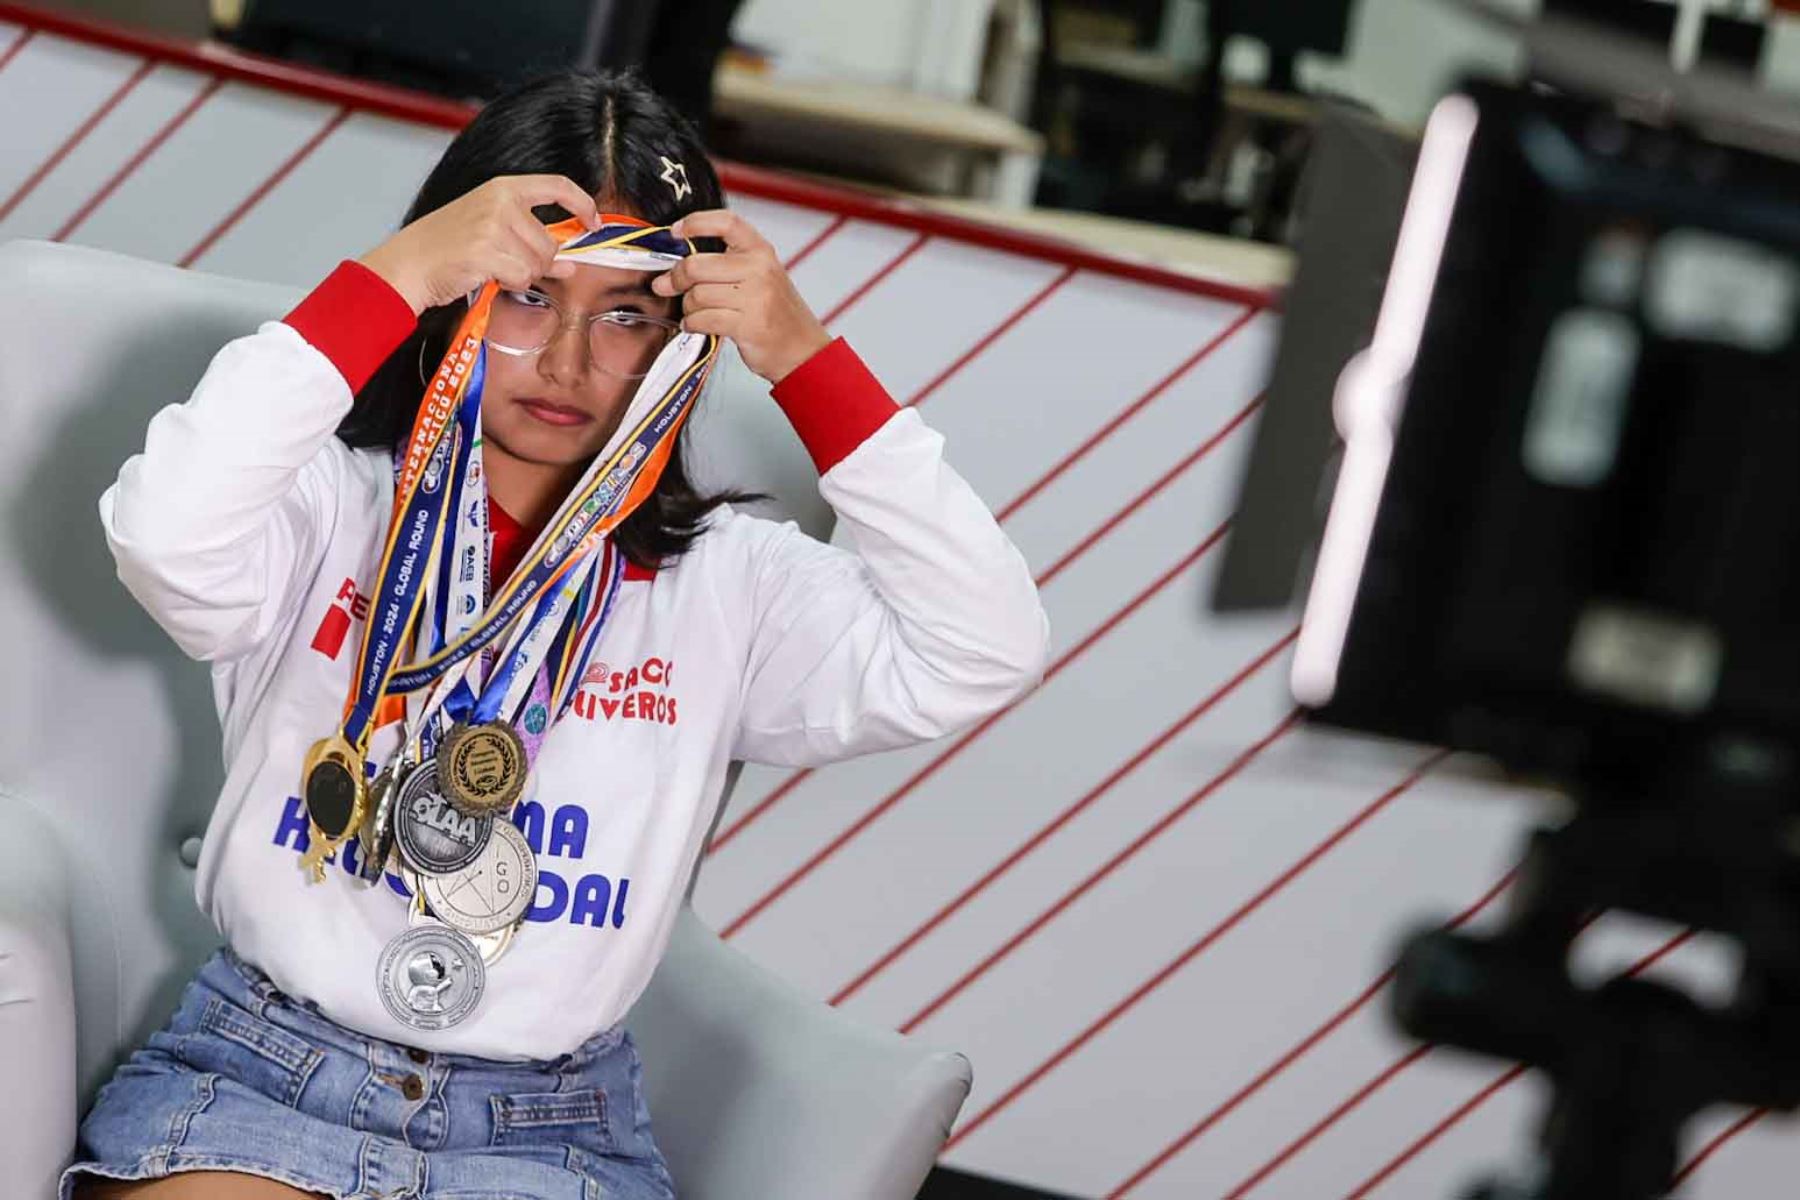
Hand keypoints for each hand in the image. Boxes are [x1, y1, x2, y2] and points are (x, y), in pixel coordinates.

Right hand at [357, 176, 601, 314]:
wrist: (409, 263)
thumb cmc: (446, 247)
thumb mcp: (490, 232)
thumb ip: (531, 241)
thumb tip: (570, 264)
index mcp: (503, 187)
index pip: (557, 185)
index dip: (582, 204)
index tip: (593, 222)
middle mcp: (500, 201)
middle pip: (551, 242)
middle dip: (538, 262)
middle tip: (507, 263)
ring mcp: (493, 225)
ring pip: (538, 263)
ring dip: (521, 274)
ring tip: (492, 267)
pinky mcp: (486, 251)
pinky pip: (521, 277)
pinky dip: (509, 283)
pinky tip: (487, 275)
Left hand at [650, 210, 831, 384]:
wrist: (803, 349)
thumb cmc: (777, 313)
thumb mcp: (760, 276)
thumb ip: (726, 264)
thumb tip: (676, 263)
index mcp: (761, 251)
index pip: (725, 223)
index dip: (695, 223)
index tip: (676, 232)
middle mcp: (759, 269)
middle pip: (697, 265)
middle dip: (676, 278)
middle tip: (668, 284)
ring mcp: (756, 297)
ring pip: (697, 295)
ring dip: (688, 307)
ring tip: (694, 312)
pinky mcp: (748, 325)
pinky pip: (703, 319)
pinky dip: (693, 324)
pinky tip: (696, 324)